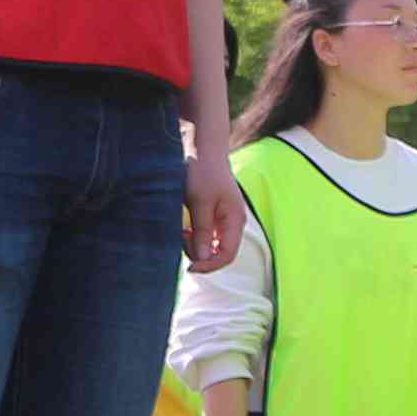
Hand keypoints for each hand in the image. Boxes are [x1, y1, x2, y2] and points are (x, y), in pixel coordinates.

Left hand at [186, 144, 249, 271]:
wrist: (202, 148)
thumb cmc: (202, 171)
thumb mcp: (200, 202)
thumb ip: (202, 231)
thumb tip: (202, 259)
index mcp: (235, 220)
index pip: (227, 255)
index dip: (209, 266)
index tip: (189, 267)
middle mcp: (232, 222)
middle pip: (218, 253)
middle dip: (198, 253)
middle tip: (181, 237)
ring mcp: (223, 219)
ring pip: (209, 246)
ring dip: (193, 244)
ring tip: (181, 229)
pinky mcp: (213, 215)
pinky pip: (204, 236)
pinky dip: (193, 236)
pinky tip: (184, 227)